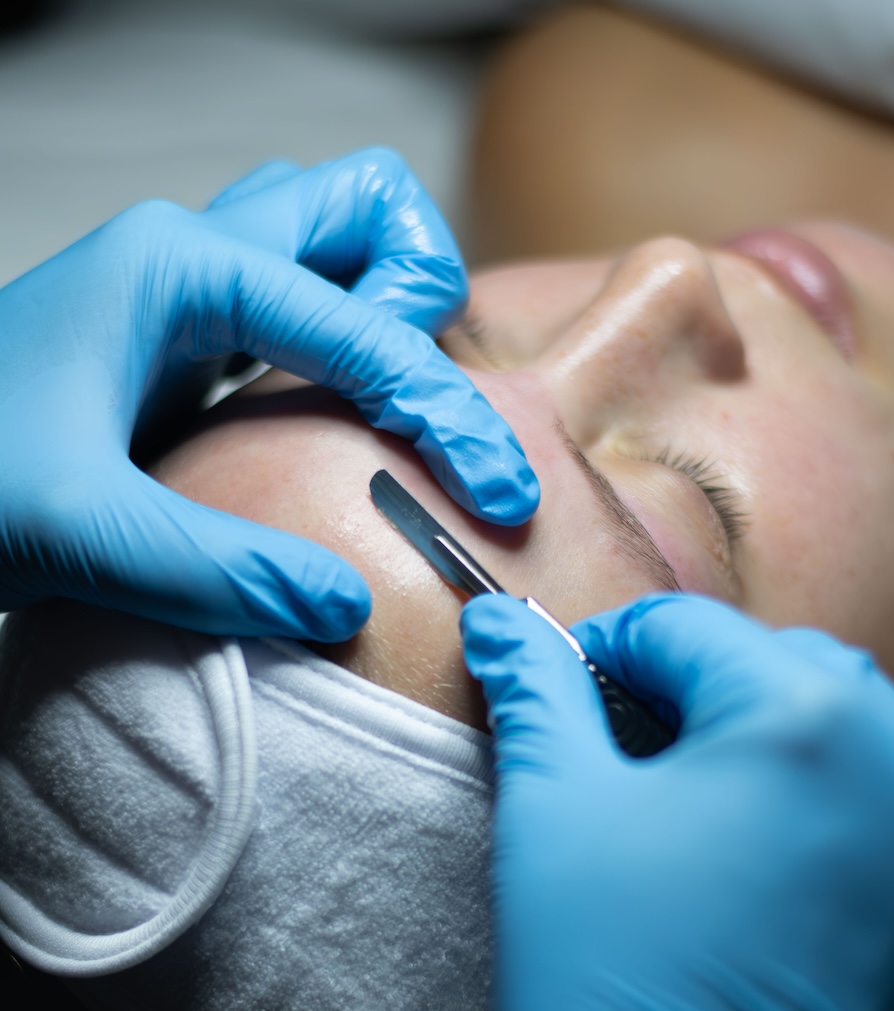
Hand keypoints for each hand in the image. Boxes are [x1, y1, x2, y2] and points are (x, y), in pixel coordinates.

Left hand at [0, 150, 537, 637]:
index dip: (445, 413)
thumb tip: (348, 602)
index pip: (363, 324)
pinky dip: (344, 343)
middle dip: (424, 293)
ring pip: (330, 238)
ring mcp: (184, 288)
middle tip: (420, 406)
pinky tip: (338, 430)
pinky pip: (295, 304)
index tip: (497, 500)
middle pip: (362, 207)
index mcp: (178, 268)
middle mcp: (191, 253)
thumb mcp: (79, 534)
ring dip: (388, 303)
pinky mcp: (180, 339)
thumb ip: (216, 570)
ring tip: (393, 411)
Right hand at [462, 591, 893, 1010]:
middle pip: (788, 677)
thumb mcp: (553, 823)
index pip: (688, 632)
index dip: (609, 659)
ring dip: (782, 770)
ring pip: (860, 756)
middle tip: (633, 780)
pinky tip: (772, 912)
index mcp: (809, 717)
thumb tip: (500, 625)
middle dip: (705, 706)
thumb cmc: (615, 1003)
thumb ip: (536, 699)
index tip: (572, 704)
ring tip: (706, 850)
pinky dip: (844, 846)